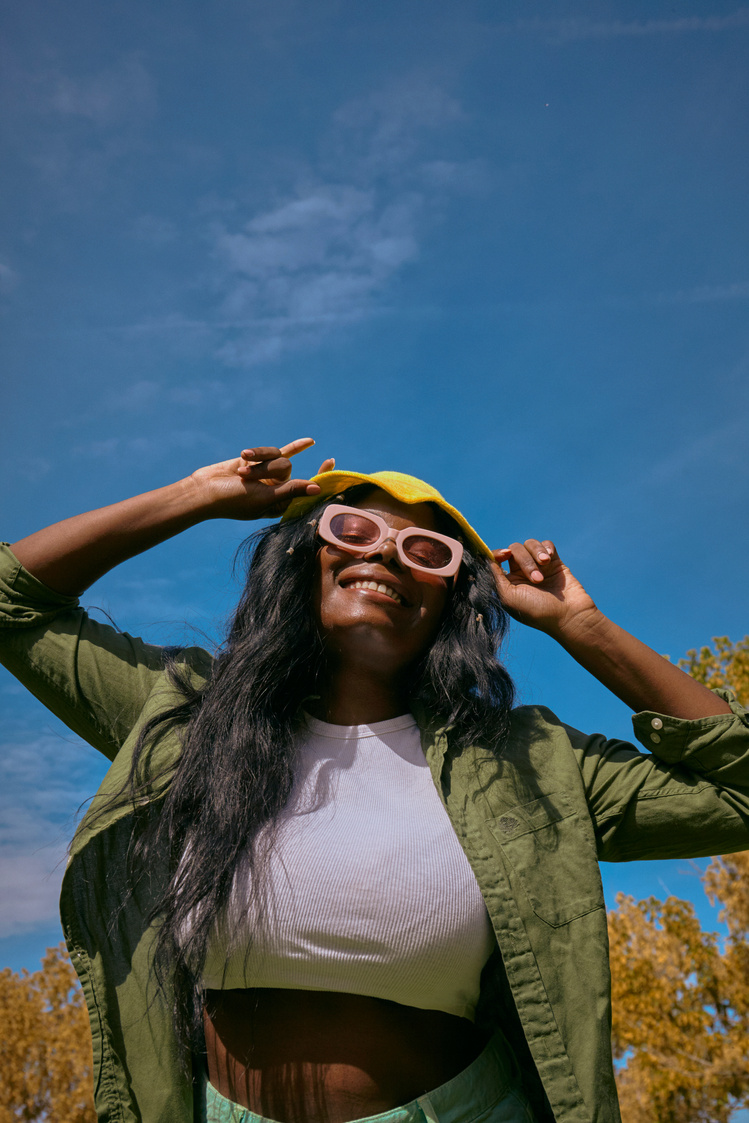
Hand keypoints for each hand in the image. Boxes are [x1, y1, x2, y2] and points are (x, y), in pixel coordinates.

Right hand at [191, 439, 333, 520]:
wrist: (205, 490)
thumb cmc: (233, 500)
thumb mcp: (264, 498)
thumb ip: (290, 491)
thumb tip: (317, 488)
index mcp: (281, 505)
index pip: (307, 491)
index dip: (321, 479)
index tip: (333, 465)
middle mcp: (277, 490)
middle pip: (287, 469)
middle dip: (266, 469)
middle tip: (245, 478)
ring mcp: (268, 475)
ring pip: (277, 458)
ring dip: (258, 462)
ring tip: (240, 472)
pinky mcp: (259, 462)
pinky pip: (278, 451)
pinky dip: (293, 447)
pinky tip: (310, 442)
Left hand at [492, 540, 598, 636]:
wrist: (568, 616)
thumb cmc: (536, 610)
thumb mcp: (508, 596)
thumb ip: (494, 575)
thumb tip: (485, 557)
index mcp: (507, 582)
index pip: (497, 559)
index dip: (498, 553)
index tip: (504, 555)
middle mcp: (521, 573)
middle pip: (515, 549)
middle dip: (525, 560)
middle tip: (537, 580)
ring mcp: (538, 566)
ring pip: (530, 544)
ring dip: (536, 553)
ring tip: (545, 566)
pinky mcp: (554, 562)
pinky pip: (546, 544)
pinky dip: (546, 548)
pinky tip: (549, 558)